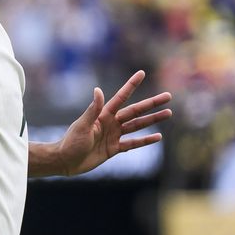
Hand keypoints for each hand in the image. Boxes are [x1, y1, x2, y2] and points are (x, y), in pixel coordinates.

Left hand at [57, 70, 171, 176]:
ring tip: (168, 113)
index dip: (131, 85)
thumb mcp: (82, 125)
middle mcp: (111, 123)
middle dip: (151, 104)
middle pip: (135, 111)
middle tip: (168, 96)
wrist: (66, 161)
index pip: (121, 97)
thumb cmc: (71, 142)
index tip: (141, 73)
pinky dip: (145, 141)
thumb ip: (93, 110)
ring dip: (152, 120)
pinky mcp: (114, 149)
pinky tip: (158, 137)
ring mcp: (114, 136)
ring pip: (138, 126)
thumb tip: (98, 90)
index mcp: (103, 115)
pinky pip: (133, 143)